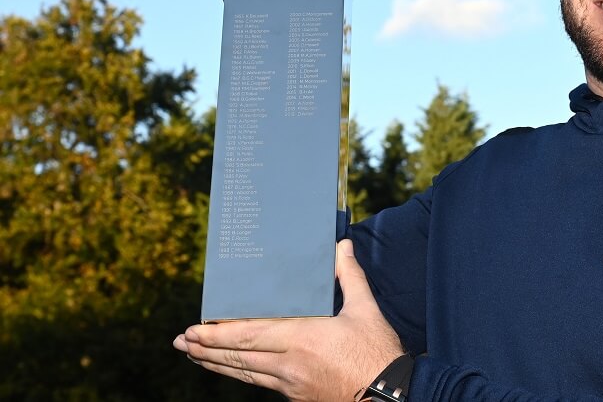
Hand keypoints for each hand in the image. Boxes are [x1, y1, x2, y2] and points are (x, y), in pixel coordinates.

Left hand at [174, 239, 403, 400]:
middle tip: (182, 341)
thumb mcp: (366, 310)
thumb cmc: (378, 353)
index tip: (195, 329)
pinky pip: (260, 383)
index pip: (249, 336)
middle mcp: (290, 364)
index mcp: (304, 338)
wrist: (389, 396)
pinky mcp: (297, 396)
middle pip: (238, 357)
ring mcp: (291, 384)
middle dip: (205, 349)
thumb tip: (342, 246)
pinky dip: (240, 373)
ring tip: (193, 354)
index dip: (218, 334)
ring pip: (244, 373)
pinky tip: (232, 369)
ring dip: (215, 363)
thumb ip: (350, 277)